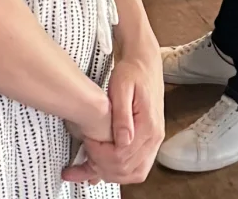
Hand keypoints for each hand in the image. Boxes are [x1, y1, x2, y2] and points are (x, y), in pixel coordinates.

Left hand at [64, 52, 162, 184]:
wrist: (145, 64)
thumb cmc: (132, 72)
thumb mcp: (122, 87)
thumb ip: (121, 115)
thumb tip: (122, 141)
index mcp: (148, 125)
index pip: (122, 156)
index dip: (99, 154)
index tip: (87, 141)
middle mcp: (154, 137)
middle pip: (127, 170)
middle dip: (101, 167)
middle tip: (83, 155)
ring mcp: (153, 141)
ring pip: (133, 173)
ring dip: (109, 173)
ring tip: (87, 166)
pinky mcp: (148, 141)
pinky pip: (136, 167)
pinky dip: (118, 172)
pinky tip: (102, 167)